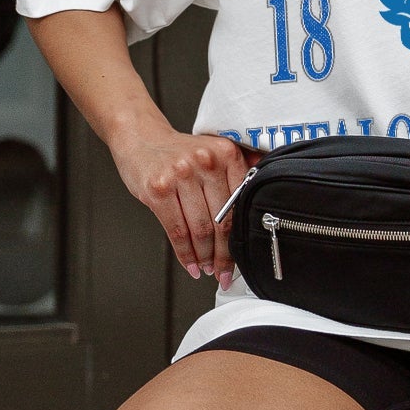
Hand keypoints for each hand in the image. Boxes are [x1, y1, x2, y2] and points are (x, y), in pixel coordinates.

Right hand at [109, 124, 254, 287]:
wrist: (142, 138)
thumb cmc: (180, 152)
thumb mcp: (216, 151)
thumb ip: (241, 170)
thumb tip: (267, 196)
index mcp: (226, 154)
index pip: (240, 205)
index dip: (242, 238)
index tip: (243, 256)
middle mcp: (206, 162)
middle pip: (221, 221)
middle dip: (223, 254)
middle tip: (223, 271)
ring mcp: (180, 175)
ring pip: (199, 229)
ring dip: (204, 257)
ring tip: (207, 268)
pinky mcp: (158, 189)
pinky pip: (176, 230)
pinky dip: (184, 253)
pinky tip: (190, 264)